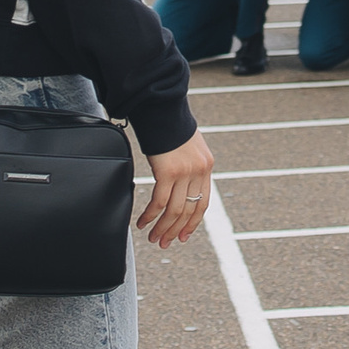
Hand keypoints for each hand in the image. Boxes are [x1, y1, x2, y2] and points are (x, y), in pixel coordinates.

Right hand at [138, 133, 214, 247]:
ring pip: (174, 210)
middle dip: (175, 230)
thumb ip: (188, 165)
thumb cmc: (169, 124)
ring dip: (162, 227)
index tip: (183, 236)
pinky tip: (142, 222)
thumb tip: (180, 183)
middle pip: (189, 210)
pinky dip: (150, 215)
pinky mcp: (168, 172)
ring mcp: (185, 172)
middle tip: (164, 242)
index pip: (203, 202)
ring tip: (153, 238)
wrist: (162, 106)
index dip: (192, 223)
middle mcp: (198, 171)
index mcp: (206, 166)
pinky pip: (159, 201)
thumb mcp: (187, 146)